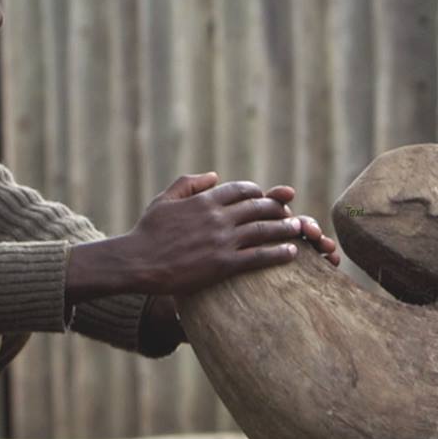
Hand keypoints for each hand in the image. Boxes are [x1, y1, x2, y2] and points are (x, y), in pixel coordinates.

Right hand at [66, 173, 339, 302]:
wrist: (137, 262)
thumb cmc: (148, 232)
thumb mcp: (164, 199)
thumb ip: (189, 183)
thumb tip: (214, 174)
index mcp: (204, 200)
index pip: (242, 189)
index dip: (259, 193)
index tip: (268, 198)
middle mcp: (217, 217)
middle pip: (258, 207)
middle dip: (279, 208)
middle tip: (292, 213)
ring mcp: (221, 240)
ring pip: (263, 229)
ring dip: (286, 227)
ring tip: (299, 228)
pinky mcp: (223, 264)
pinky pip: (258, 256)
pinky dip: (278, 253)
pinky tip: (292, 253)